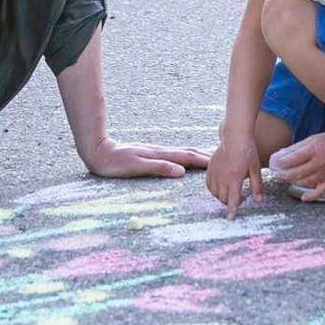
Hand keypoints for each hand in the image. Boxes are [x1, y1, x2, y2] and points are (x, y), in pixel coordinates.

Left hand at [81, 138, 212, 179]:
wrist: (98, 153)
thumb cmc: (115, 162)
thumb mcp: (136, 166)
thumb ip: (158, 168)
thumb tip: (181, 171)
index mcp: (160, 155)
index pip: (188, 157)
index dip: (205, 160)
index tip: (222, 162)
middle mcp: (161, 152)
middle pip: (189, 152)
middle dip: (207, 155)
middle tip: (226, 158)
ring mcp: (156, 153)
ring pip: (182, 153)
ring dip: (198, 155)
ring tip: (211, 158)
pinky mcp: (151, 156)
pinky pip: (174, 156)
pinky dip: (186, 158)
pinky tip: (186, 161)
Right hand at [206, 131, 264, 217]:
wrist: (235, 136)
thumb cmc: (247, 151)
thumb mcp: (255, 168)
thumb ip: (257, 186)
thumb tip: (259, 201)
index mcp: (234, 178)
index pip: (232, 199)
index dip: (232, 210)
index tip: (230, 219)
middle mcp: (222, 177)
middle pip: (223, 198)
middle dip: (231, 202)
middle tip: (241, 197)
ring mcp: (215, 172)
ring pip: (215, 193)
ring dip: (222, 196)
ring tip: (231, 191)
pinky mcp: (210, 168)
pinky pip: (208, 184)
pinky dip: (213, 189)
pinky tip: (221, 186)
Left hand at [267, 131, 324, 201]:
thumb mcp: (313, 139)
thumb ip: (298, 148)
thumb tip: (282, 155)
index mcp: (315, 150)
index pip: (294, 159)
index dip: (282, 163)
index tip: (274, 164)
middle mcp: (320, 162)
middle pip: (298, 172)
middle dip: (284, 175)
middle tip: (275, 175)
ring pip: (306, 182)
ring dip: (294, 182)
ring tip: (285, 180)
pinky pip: (321, 191)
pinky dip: (312, 196)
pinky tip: (303, 198)